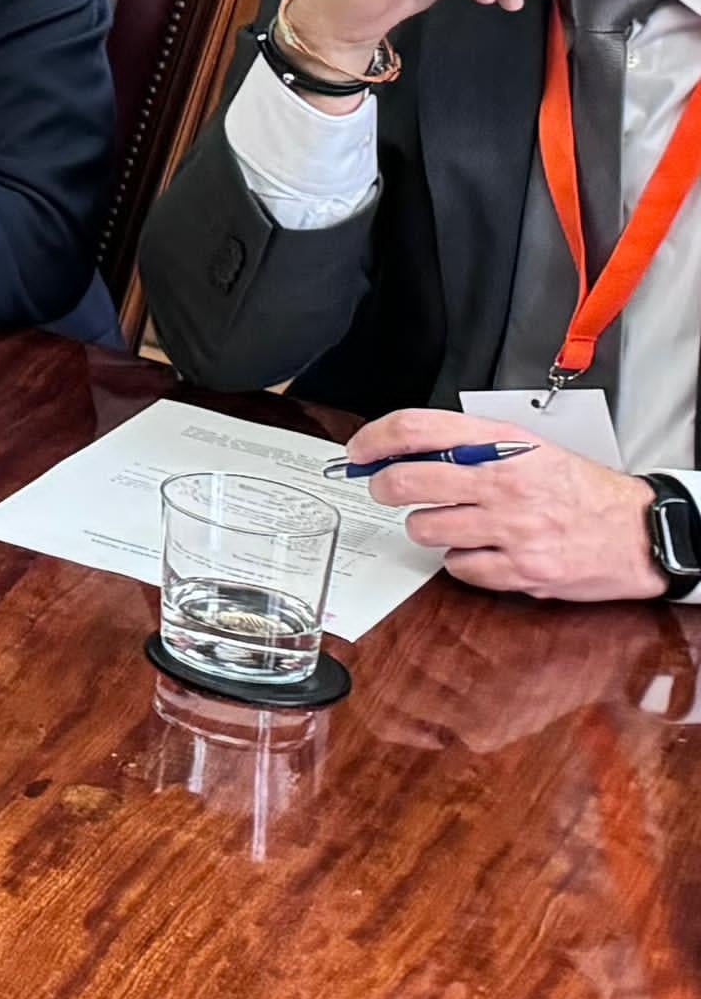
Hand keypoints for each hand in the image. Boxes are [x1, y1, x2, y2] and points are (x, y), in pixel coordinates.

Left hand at [351, 410, 670, 601]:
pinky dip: (461, 561)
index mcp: (504, 444)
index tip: (358, 451)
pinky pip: (458, 567)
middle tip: (386, 489)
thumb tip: (401, 449)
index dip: (374, 438)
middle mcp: (504, 483)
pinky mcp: (521, 570)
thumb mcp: (528, 447)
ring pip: (424, 528)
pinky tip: (481, 550)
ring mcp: (512, 529)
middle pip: (405, 481)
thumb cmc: (579, 488)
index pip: (416, 428)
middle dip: (382, 487)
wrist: (639, 531)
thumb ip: (469, 444)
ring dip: (427, 527)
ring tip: (452, 523)